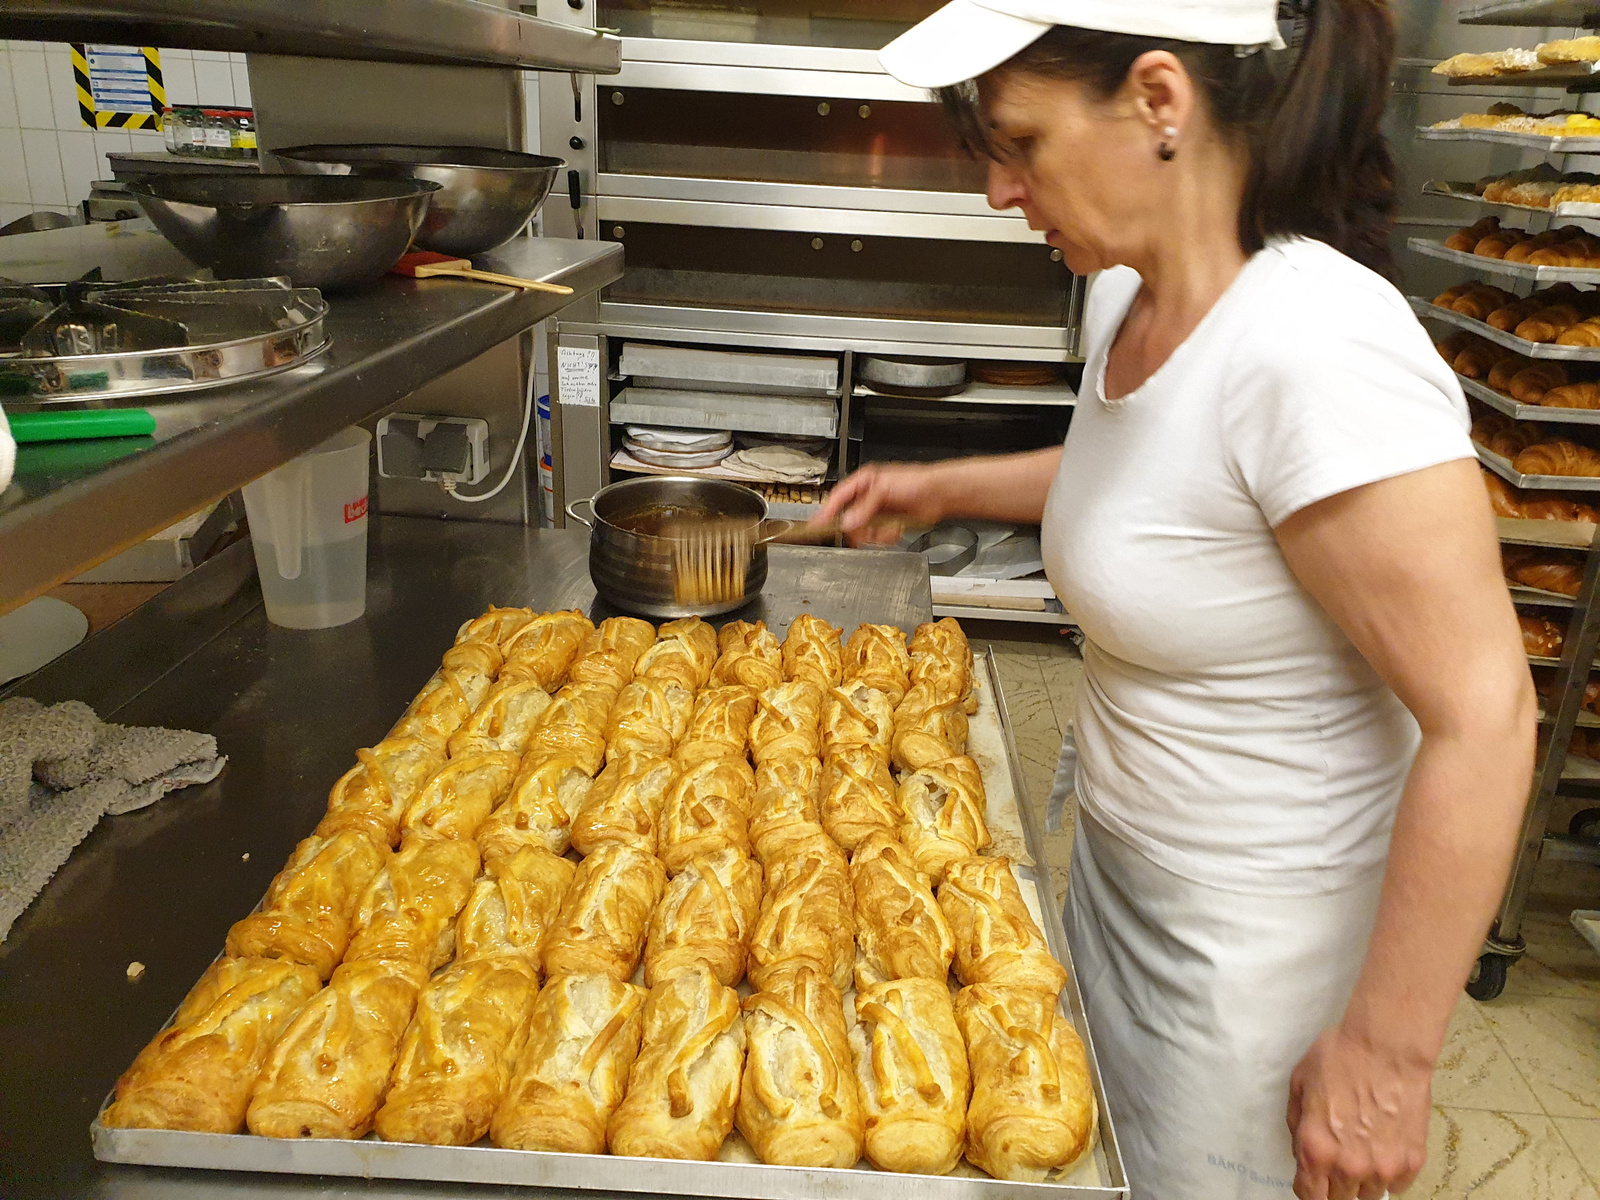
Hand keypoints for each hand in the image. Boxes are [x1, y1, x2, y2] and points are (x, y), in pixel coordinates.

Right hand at [813, 463, 947, 544]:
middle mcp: (867, 497)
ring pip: (863, 531)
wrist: (938, 495)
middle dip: (860, 528)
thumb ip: (864, 507)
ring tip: (889, 529)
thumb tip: (847, 522)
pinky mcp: (887, 524)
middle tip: (868, 531)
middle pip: (849, 519)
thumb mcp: (884, 490)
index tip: (817, 525)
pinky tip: (896, 529)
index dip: (826, 512)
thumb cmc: (916, 482)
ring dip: (876, 534)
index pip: (837, 499)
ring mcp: (877, 512)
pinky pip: (877, 537)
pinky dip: (886, 536)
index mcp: (862, 483)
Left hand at [1287, 1025, 1431, 1199]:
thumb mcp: (1299, 1084)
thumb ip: (1297, 1124)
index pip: (1309, 1194)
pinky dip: (1390, 1173)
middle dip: (1334, 1183)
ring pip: (1369, 1195)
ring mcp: (1383, 1168)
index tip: (1313, 1178)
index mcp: (1315, 1149)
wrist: (1386, 1048)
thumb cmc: (1338, 1058)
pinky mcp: (1412, 1162)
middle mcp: (1348, 1167)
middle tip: (1339, 1158)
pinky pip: (1397, 1185)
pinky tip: (1385, 1148)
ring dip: (1363, 1180)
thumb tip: (1302, 1150)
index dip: (1308, 1187)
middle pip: (1339, 1199)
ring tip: (1365, 1150)